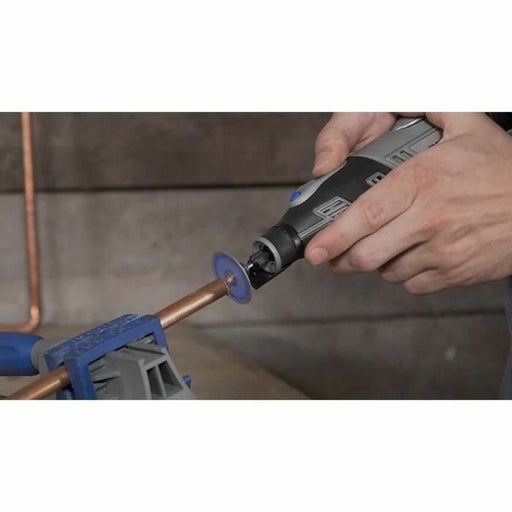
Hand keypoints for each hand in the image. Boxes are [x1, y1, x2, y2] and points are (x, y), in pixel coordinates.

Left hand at [305, 113, 511, 293]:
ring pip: (386, 270)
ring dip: (374, 262)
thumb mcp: (466, 126)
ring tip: (379, 246)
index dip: (333, 235)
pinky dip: (401, 273)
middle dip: (341, 258)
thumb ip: (430, 110)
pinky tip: (409, 254)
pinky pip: (411, 283)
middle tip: (332, 254)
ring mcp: (442, 251)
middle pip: (367, 253)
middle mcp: (429, 219)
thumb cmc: (502, 169)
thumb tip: (405, 99)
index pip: (365, 215)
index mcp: (423, 181)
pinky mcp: (453, 273)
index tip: (313, 247)